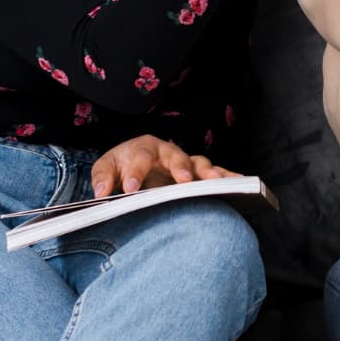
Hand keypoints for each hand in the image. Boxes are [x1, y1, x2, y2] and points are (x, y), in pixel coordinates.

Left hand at [91, 133, 238, 197]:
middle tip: (183, 180)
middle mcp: (168, 152)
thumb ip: (102, 178)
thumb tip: (102, 193)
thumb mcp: (106, 168)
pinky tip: (238, 182)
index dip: (136, 171)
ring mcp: (185, 162)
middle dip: (180, 167)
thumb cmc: (121, 166)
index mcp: (144, 148)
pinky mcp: (196, 174)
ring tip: (215, 182)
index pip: (141, 156)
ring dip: (207, 172)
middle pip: (176, 155)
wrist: (133, 164)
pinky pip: (214, 173)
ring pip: (199, 163)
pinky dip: (226, 176)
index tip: (130, 188)